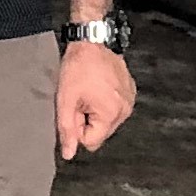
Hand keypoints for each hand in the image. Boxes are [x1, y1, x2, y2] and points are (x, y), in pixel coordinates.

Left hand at [58, 38, 135, 160]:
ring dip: (95, 112)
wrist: (93, 41)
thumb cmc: (78, 67)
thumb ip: (67, 129)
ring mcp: (130, 101)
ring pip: (107, 121)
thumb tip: (69, 154)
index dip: (77, 128)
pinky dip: (104, 103)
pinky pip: (114, 109)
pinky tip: (97, 87)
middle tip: (80, 99)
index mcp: (110, 115)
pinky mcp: (130, 92)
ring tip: (89, 91)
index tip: (74, 108)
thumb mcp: (65, 100)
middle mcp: (125, 111)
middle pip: (100, 132)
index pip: (90, 141)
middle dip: (87, 121)